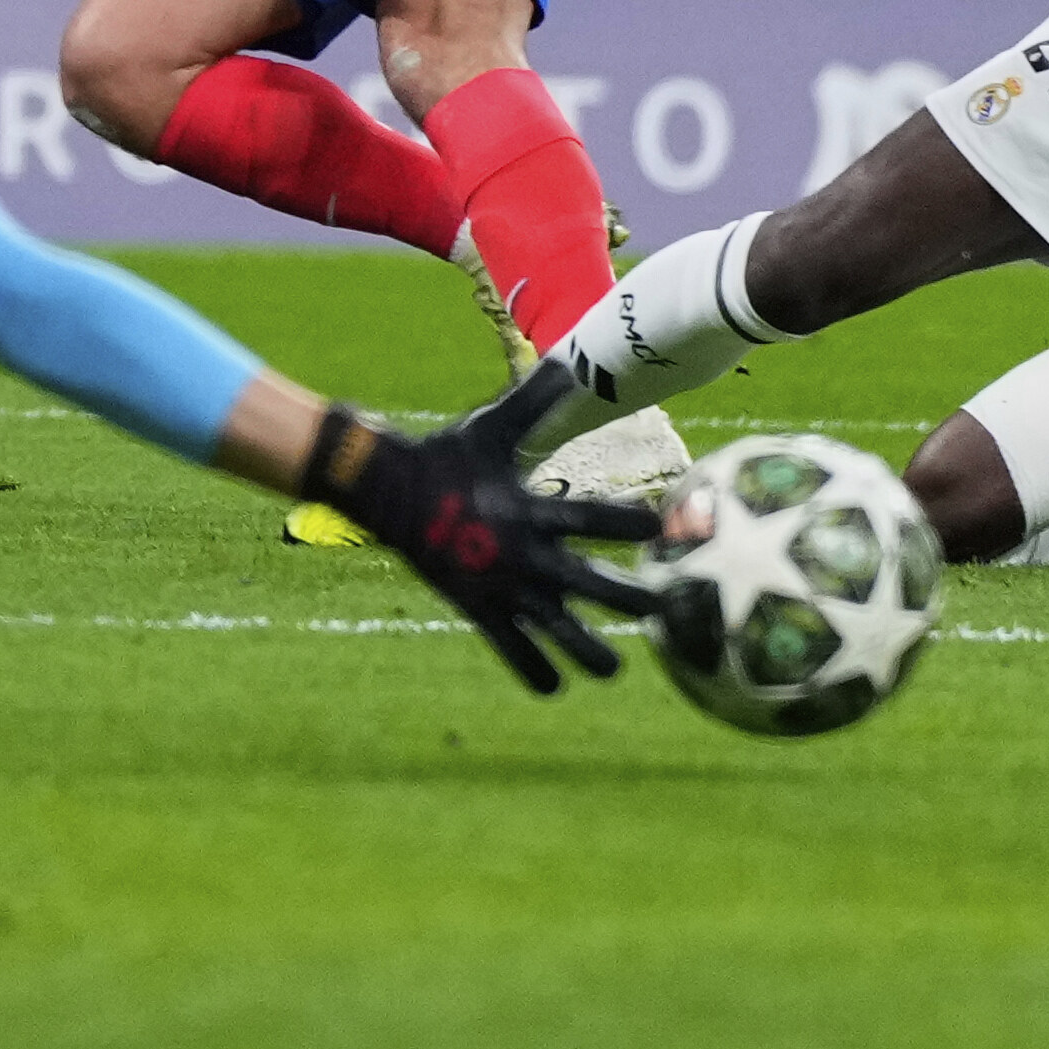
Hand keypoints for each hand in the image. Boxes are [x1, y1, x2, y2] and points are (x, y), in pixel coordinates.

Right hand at [305, 399, 660, 694]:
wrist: (387, 491)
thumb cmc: (448, 457)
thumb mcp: (492, 426)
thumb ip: (535, 400)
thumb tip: (570, 361)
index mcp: (530, 509)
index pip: (590, 516)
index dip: (626, 521)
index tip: (659, 528)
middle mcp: (523, 554)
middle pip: (588, 586)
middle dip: (628, 600)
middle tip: (662, 610)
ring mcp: (502, 588)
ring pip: (556, 632)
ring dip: (588, 652)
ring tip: (613, 667)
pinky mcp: (480, 610)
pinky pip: (511, 650)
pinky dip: (533, 671)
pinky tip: (554, 687)